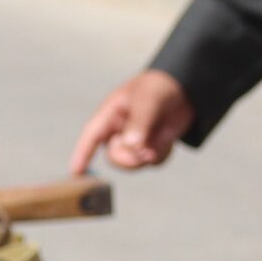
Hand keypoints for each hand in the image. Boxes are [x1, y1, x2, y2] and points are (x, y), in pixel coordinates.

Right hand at [69, 70, 194, 174]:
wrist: (185, 89)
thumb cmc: (159, 87)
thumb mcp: (148, 100)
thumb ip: (139, 123)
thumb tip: (131, 146)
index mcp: (110, 114)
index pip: (91, 136)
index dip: (82, 155)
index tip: (76, 173)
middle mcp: (118, 130)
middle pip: (113, 156)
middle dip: (129, 158)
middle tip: (145, 151)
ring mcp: (134, 141)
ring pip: (132, 163)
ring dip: (147, 156)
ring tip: (161, 139)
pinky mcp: (149, 148)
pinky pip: (151, 162)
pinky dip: (161, 153)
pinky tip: (167, 138)